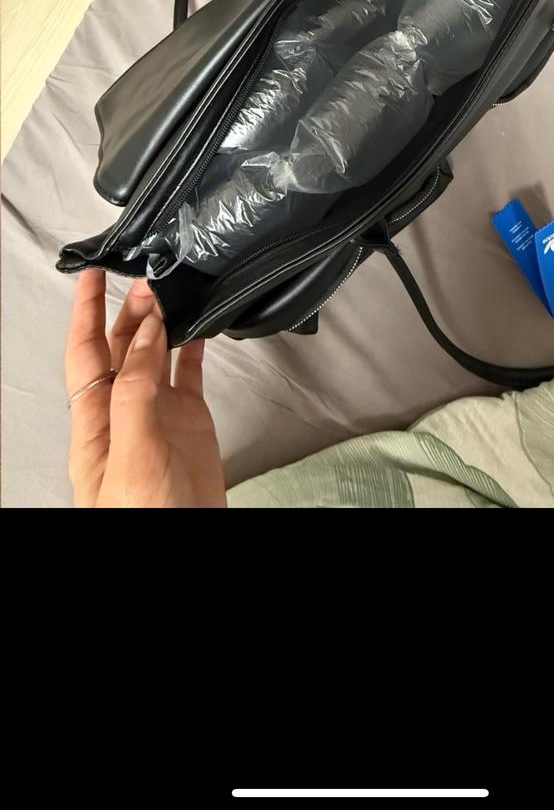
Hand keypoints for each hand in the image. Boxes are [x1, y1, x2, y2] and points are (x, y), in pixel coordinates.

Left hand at [65, 268, 226, 506]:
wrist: (188, 547)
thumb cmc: (144, 520)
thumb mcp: (131, 454)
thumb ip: (136, 392)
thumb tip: (147, 333)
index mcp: (96, 424)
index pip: (84, 354)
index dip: (85, 313)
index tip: (91, 275)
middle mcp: (125, 416)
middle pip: (120, 350)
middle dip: (130, 310)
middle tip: (150, 278)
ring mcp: (158, 420)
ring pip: (155, 358)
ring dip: (161, 324)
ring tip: (172, 292)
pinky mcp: (190, 427)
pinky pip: (189, 377)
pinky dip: (194, 349)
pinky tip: (200, 330)